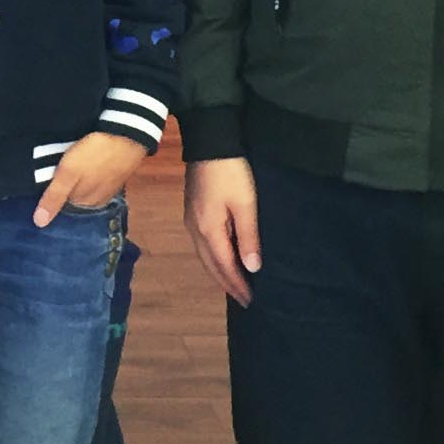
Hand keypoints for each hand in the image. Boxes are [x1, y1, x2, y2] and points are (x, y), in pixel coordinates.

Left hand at [35, 131, 149, 225]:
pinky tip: (90, 158)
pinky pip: (98, 176)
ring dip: (80, 176)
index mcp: (86, 203)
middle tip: (60, 163)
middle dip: (67, 183)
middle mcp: (99, 200)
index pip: (62, 202)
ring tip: (74, 158)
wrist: (128, 135)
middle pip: (74, 195)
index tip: (49, 174)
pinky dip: (92, 169)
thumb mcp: (69, 174)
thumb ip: (55, 197)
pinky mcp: (117, 174)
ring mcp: (110, 187)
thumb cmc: (94, 155)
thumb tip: (39, 223)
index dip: (53, 188)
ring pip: (87, 185)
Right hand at [184, 157, 261, 306]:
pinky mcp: (193, 211)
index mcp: (209, 230)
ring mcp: (191, 220)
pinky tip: (223, 257)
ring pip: (205, 255)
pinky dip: (214, 257)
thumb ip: (248, 237)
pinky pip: (203, 244)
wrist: (209, 142)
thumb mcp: (245, 204)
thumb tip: (252, 268)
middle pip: (211, 265)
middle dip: (227, 283)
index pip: (224, 267)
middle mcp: (196, 230)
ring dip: (220, 271)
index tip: (250, 302)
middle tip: (243, 300)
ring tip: (235, 283)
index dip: (237, 285)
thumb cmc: (231, 173)